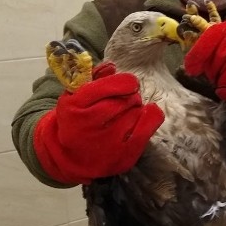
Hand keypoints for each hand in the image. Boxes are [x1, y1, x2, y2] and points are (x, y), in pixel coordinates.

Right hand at [33, 63, 164, 184]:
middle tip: (124, 102)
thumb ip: (92, 79)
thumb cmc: (77, 122)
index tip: (128, 84)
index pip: (107, 86)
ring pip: (137, 111)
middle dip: (129, 96)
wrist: (74, 159)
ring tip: (125, 114)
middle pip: (126, 98)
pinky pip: (147, 127)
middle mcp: (91, 123)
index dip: (124, 82)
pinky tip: (145, 115)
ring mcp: (109, 141)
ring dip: (135, 108)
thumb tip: (111, 66)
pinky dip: (151, 117)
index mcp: (75, 106)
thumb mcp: (75, 98)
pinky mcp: (125, 154)